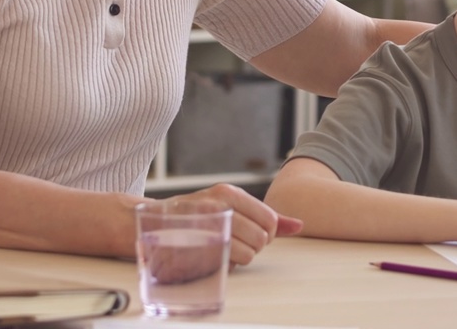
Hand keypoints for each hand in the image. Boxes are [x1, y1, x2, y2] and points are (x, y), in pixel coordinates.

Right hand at [174, 183, 301, 266]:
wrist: (156, 223)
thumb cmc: (200, 215)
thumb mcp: (231, 206)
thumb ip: (265, 215)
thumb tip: (299, 225)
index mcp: (230, 193)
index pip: (270, 220)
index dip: (266, 232)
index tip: (251, 232)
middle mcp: (219, 205)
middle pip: (262, 238)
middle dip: (254, 245)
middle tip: (235, 240)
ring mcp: (208, 226)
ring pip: (249, 252)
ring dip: (241, 255)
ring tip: (223, 245)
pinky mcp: (199, 245)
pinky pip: (232, 262)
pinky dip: (228, 263)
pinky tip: (215, 253)